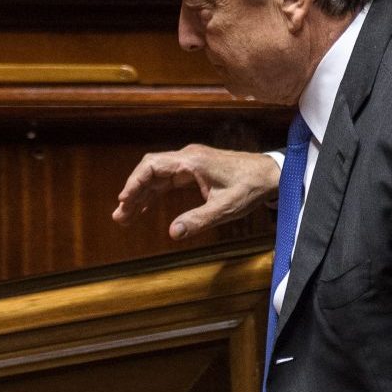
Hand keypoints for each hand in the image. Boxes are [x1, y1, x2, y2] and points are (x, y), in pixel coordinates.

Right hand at [111, 145, 281, 238]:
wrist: (271, 174)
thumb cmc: (250, 187)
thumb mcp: (225, 207)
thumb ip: (198, 220)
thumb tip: (173, 233)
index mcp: (191, 161)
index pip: (151, 167)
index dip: (133, 184)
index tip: (123, 202)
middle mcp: (187, 158)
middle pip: (149, 171)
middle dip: (132, 192)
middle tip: (120, 216)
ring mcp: (190, 163)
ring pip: (157, 176)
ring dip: (141, 195)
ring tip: (126, 217)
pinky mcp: (195, 170)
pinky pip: (168, 180)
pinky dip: (154, 193)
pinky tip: (145, 209)